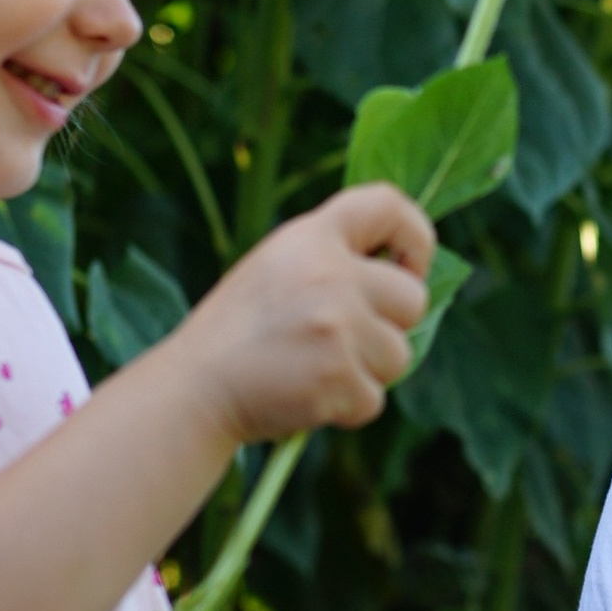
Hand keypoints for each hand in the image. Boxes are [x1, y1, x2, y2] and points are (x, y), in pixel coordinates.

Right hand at [179, 185, 435, 445]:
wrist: (195, 387)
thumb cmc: (241, 330)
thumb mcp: (278, 266)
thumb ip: (335, 258)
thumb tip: (408, 273)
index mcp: (312, 237)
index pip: (389, 205)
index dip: (415, 236)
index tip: (408, 266)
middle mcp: (330, 274)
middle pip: (413, 298)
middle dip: (390, 325)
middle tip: (342, 338)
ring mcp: (337, 326)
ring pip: (399, 355)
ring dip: (367, 370)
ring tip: (315, 367)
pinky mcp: (338, 376)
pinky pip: (375, 398)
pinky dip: (347, 406)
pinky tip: (307, 394)